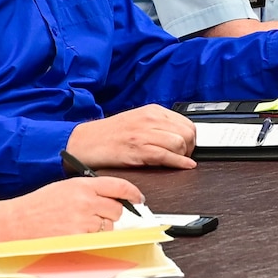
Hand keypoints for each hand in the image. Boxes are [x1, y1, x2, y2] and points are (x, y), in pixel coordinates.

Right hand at [0, 175, 146, 249]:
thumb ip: (86, 191)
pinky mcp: (79, 239)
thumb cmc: (34, 207)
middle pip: (117, 209)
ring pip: (108, 227)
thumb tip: (109, 197)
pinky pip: (97, 241)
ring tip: (77, 227)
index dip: (133, 193)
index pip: (118, 186)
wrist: (14, 223)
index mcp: (81, 185)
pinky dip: (90, 241)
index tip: (138, 199)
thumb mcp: (62, 189)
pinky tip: (73, 236)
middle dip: (111, 214)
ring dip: (99, 229)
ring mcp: (83, 222)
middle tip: (96, 217)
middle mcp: (85, 201)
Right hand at [66, 105, 196, 169]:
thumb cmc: (109, 135)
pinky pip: (166, 155)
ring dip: (183, 156)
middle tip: (184, 156)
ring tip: (177, 161)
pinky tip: (184, 166)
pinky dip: (179, 163)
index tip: (188, 147)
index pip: (186, 123)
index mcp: (152, 111)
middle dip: (190, 147)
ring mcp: (143, 133)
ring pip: (179, 143)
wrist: (86, 141)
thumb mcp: (137, 122)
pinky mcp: (138, 149)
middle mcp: (150, 119)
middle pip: (186, 133)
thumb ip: (158, 126)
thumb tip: (180, 137)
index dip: (191, 138)